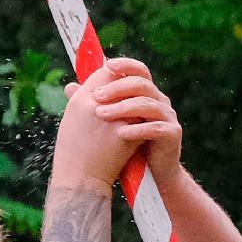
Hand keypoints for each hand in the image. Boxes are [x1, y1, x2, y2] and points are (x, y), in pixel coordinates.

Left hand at [51, 57, 182, 188]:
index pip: (138, 71)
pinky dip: (136, 130)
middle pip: (141, 84)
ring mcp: (168, 117)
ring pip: (146, 104)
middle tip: (96, 96)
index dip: (125, 65)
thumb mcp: (109, 123)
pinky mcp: (172, 134)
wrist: (152, 177)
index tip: (106, 66)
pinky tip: (120, 133)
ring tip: (101, 115)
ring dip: (122, 108)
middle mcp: (160, 101)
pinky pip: (155, 128)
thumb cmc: (128, 148)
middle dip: (117, 88)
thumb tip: (69, 87)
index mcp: (146, 94)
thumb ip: (94, 103)